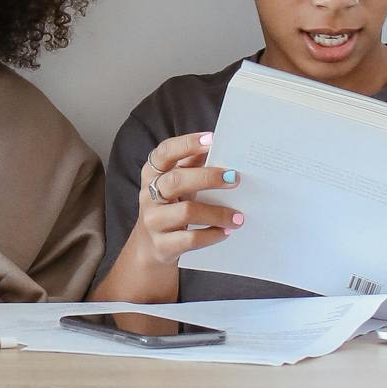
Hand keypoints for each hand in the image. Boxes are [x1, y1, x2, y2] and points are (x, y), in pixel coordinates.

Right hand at [113, 132, 242, 286]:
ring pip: (186, 212)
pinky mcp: (162, 245)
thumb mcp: (178, 185)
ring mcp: (153, 221)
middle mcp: (148, 195)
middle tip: (235, 178)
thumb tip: (219, 146)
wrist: (151, 248)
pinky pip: (190, 239)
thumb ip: (192, 165)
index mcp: (152, 173)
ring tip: (238, 217)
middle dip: (208, 177)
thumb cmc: (171, 207)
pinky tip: (226, 232)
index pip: (164, 152)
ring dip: (217, 213)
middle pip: (176, 180)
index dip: (187, 144)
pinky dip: (212, 235)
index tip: (212, 139)